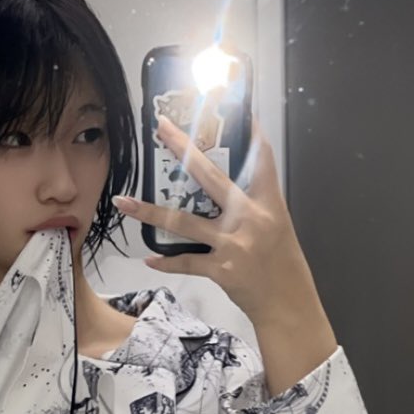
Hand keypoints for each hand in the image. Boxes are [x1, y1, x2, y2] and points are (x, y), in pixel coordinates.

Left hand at [112, 115, 315, 326]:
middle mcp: (250, 218)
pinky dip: (166, 262)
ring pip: (182, 221)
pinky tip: (150, 259)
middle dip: (183, 148)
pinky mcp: (221, 269)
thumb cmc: (284, 267)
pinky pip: (185, 262)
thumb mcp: (279, 227)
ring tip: (124, 201)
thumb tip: (227, 192)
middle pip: (210, 176)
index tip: (235, 107)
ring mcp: (233, 243)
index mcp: (268, 204)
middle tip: (161, 127)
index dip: (250, 131)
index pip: (260, 158)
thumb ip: (255, 207)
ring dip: (149, 212)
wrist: (289, 306)